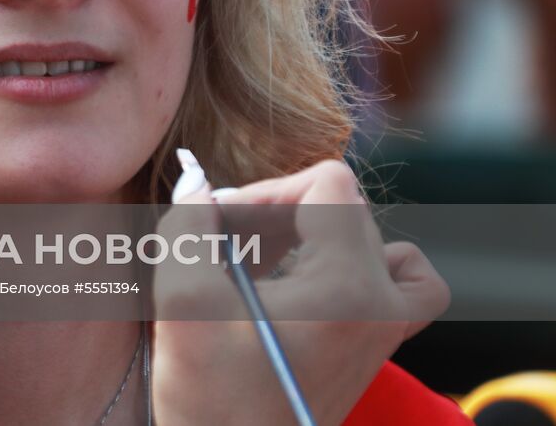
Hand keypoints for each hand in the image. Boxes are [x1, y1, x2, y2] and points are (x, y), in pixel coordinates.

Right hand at [151, 159, 449, 425]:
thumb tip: (196, 181)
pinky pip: (395, 281)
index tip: (221, 222)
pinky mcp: (375, 347)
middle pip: (343, 208)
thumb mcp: (184, 304)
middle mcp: (383, 304)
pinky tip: (302, 280)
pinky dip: (354, 264)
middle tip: (222, 239)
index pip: (327, 185)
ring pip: (372, 240)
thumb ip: (189, 229)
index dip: (266, 190)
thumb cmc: (213, 399)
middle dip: (276, 212)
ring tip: (260, 257)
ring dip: (314, 234)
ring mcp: (387, 328)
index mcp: (349, 287)